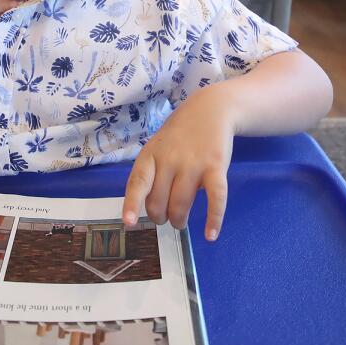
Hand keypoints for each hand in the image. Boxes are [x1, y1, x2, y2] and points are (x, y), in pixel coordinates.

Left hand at [121, 90, 236, 241]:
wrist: (211, 109)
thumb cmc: (179, 134)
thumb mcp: (157, 147)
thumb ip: (151, 173)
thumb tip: (146, 207)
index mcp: (151, 155)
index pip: (138, 182)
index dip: (132, 203)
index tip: (128, 222)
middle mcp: (170, 159)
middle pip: (159, 201)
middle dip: (160, 217)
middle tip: (165, 219)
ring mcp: (194, 163)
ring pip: (182, 204)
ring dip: (179, 220)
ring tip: (180, 223)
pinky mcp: (216, 167)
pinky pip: (215, 198)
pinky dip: (214, 218)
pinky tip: (211, 235)